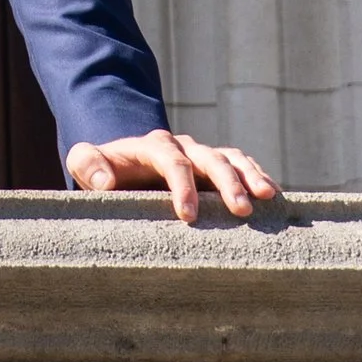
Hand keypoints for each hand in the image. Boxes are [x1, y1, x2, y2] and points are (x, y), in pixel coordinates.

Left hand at [63, 129, 278, 221]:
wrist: (124, 165)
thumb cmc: (105, 170)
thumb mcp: (86, 164)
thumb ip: (88, 165)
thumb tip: (105, 182)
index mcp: (154, 145)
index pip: (173, 161)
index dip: (182, 186)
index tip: (187, 216)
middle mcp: (184, 146)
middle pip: (211, 158)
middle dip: (226, 182)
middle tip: (241, 210)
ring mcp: (204, 154)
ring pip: (232, 159)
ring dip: (250, 176)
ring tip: (267, 198)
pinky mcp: (217, 166)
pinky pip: (243, 166)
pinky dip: (258, 176)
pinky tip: (274, 196)